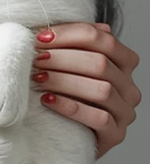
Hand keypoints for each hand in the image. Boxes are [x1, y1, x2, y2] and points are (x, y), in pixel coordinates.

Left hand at [31, 22, 139, 157]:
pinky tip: (48, 100)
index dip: (69, 35)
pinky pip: (99, 119)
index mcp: (123, 62)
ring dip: (64, 81)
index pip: (104, 39)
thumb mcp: (64, 65)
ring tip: (36, 78)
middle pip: (100, 64)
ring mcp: (125, 111)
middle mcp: (129, 86)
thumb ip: (65, 44)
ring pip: (102, 90)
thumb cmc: (61, 91)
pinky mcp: (115, 134)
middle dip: (62, 59)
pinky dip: (71, 107)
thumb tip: (48, 28)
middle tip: (33, 59)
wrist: (60, 131)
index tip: (39, 38)